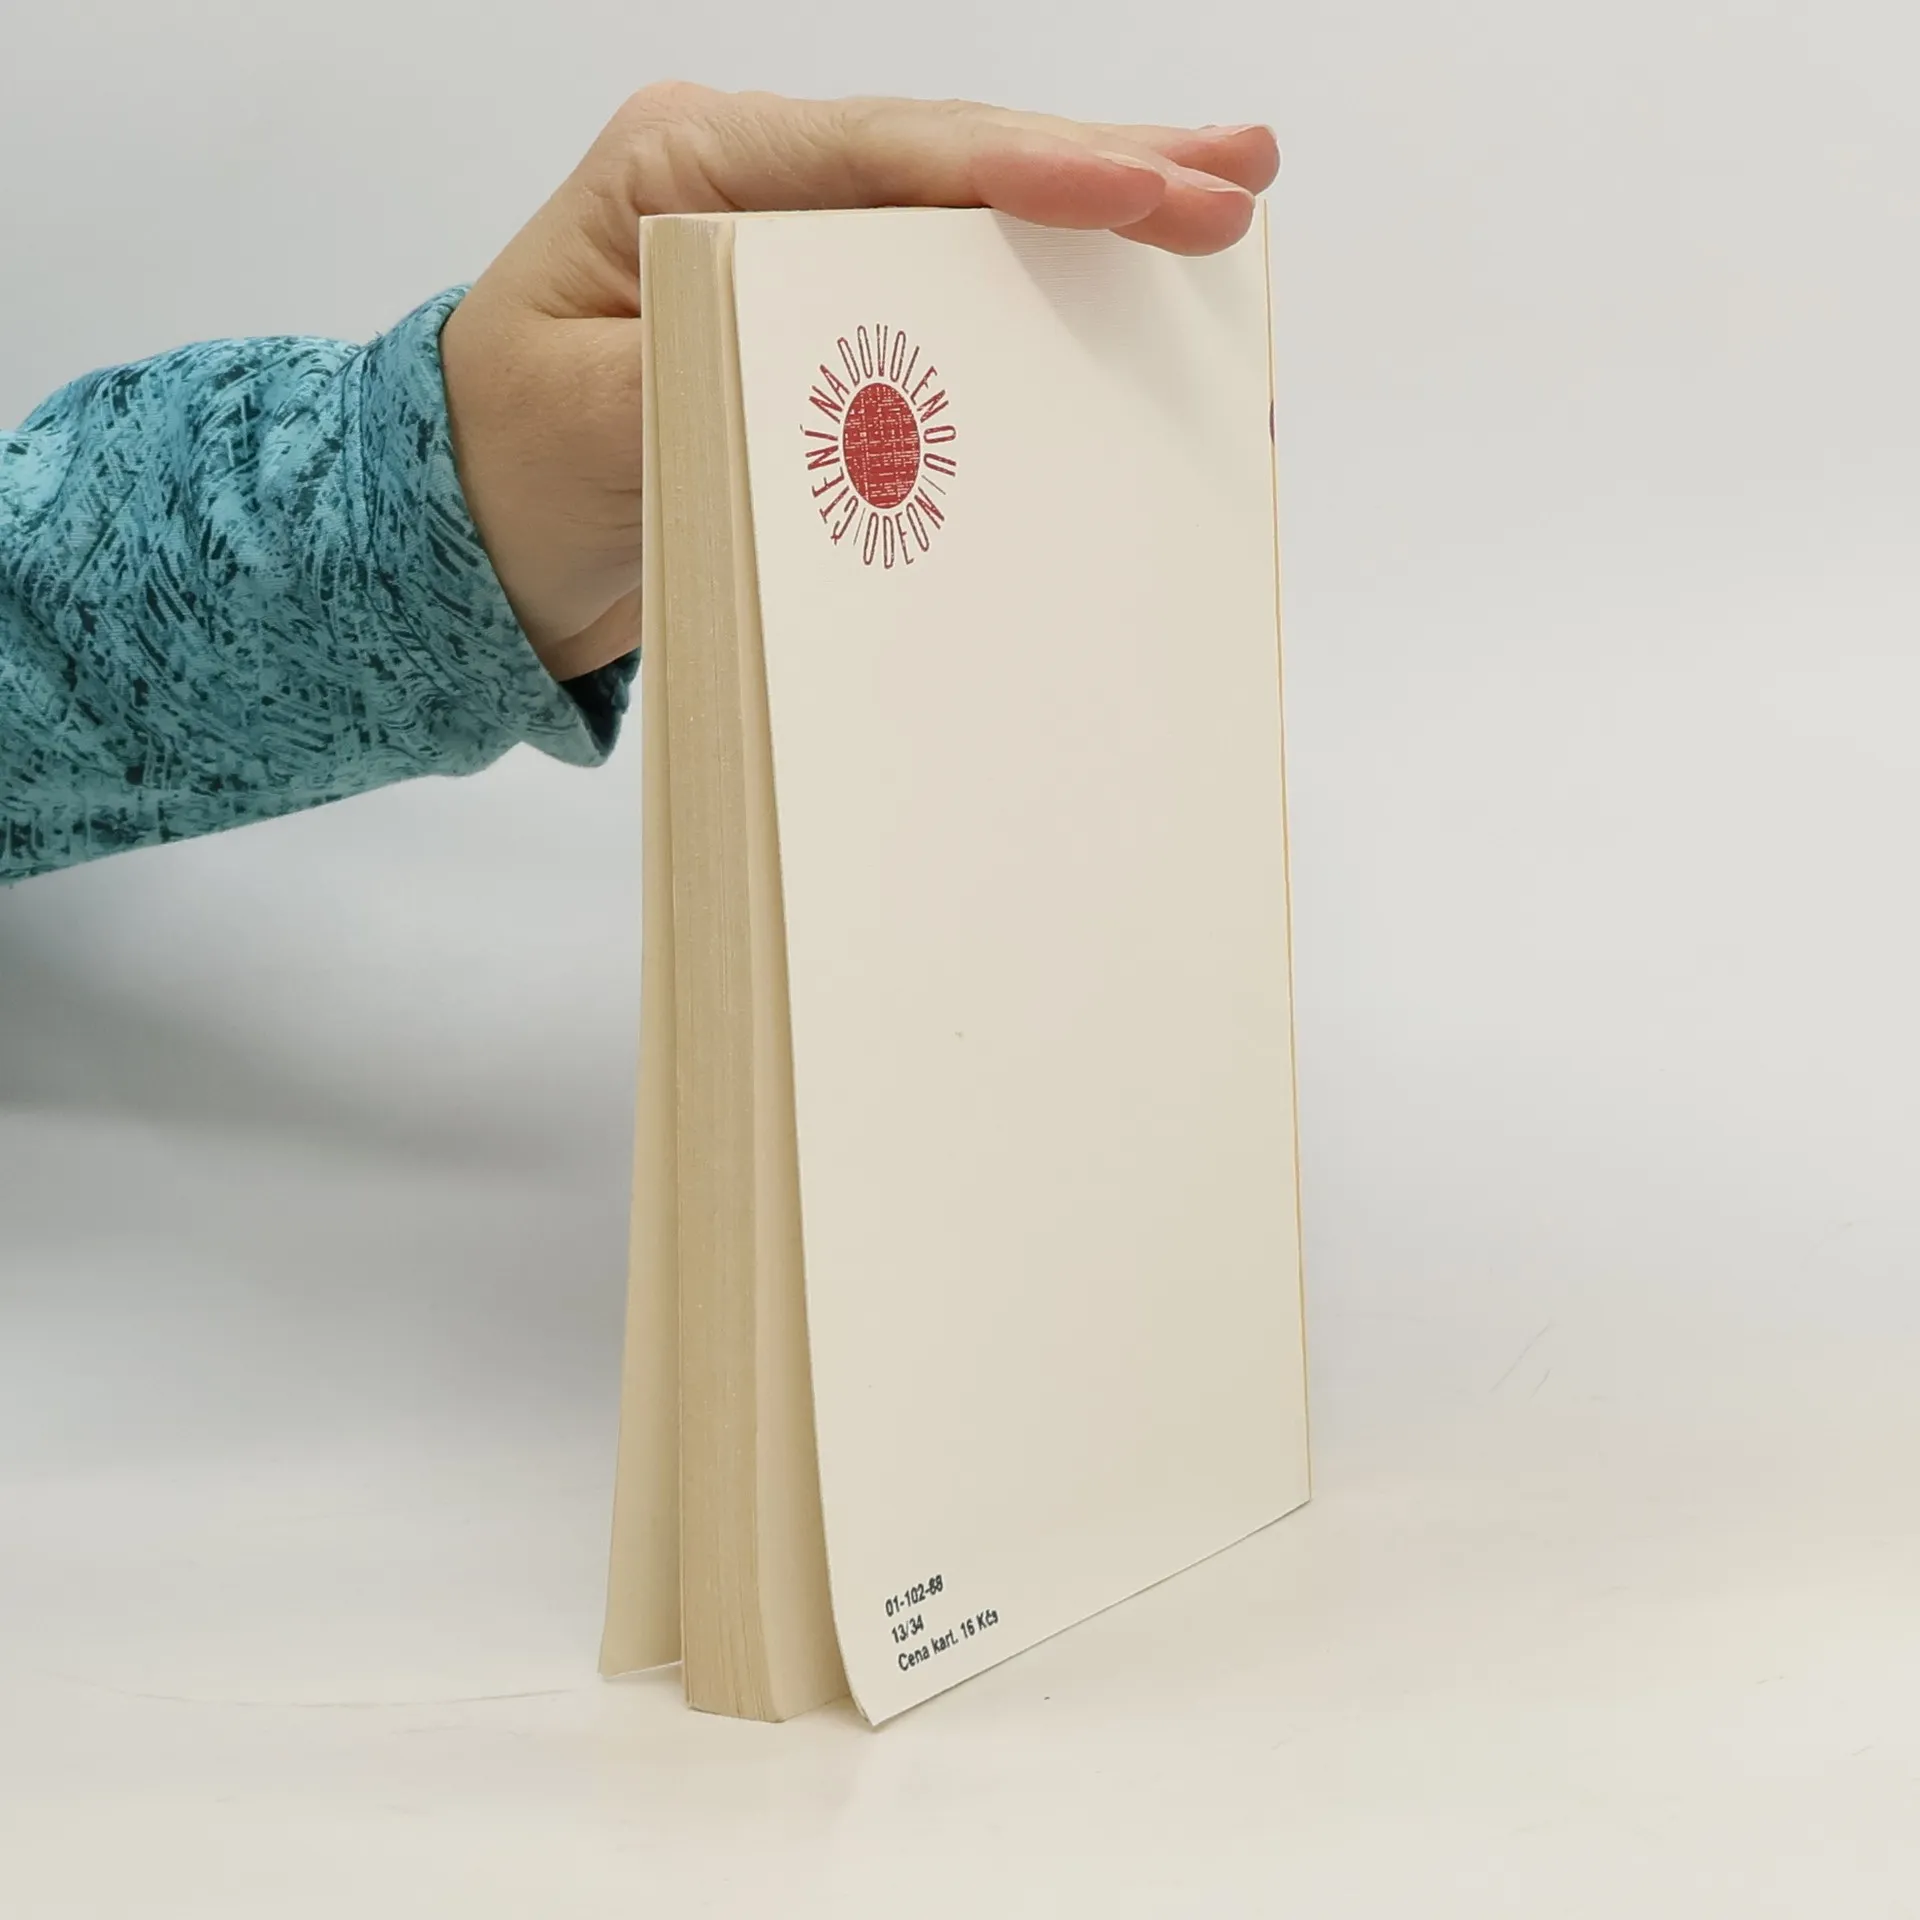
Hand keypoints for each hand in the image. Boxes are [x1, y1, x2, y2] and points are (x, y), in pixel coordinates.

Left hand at [440, 86, 1279, 680]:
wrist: (470, 529)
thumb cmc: (506, 465)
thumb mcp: (598, 420)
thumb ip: (723, 375)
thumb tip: (870, 378)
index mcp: (687, 165)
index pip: (883, 154)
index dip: (1022, 173)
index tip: (1138, 193)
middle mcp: (754, 183)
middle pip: (954, 164)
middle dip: (1104, 172)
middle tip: (1240, 176)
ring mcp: (795, 247)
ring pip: (970, 220)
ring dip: (1100, 221)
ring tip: (1226, 204)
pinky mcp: (823, 324)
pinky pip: (950, 298)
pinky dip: (1045, 301)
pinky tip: (1128, 299)